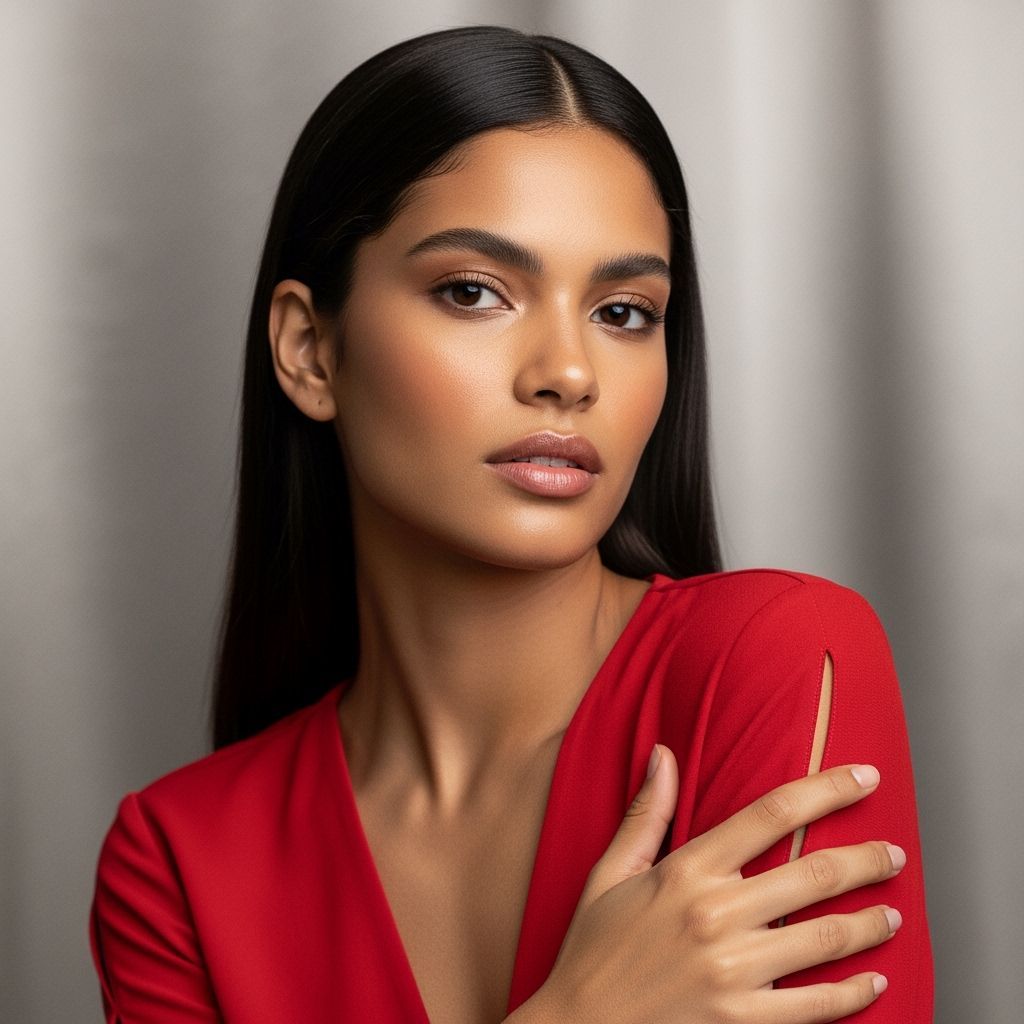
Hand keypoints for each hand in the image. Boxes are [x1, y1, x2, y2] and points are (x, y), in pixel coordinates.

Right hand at [532, 747, 901, 1022]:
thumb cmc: (593, 949)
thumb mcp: (609, 873)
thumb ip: (645, 813)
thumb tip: (663, 753)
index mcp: (686, 871)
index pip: (771, 814)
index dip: (826, 789)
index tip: (863, 777)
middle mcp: (716, 915)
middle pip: (815, 874)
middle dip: (866, 859)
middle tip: (893, 854)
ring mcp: (733, 972)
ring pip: (827, 938)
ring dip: (871, 923)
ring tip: (893, 914)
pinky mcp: (742, 1021)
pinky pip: (817, 1007)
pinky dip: (854, 993)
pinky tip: (874, 982)